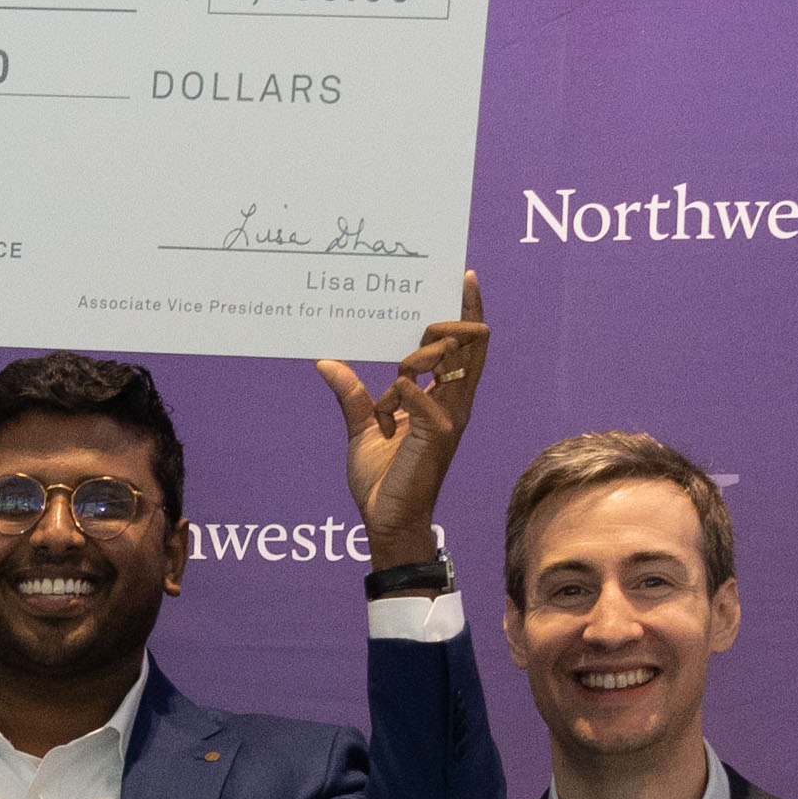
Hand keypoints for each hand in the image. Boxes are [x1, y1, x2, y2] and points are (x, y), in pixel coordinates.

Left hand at [314, 266, 492, 564]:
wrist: (386, 520)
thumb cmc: (383, 479)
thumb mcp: (361, 427)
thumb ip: (352, 394)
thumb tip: (326, 361)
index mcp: (443, 398)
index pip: (466, 346)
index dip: (467, 311)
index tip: (465, 278)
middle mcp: (455, 403)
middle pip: (471, 343)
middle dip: (451, 321)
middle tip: (421, 319)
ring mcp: (450, 416)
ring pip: (448, 359)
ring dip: (416, 358)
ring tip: (394, 378)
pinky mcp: (438, 433)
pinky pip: (417, 392)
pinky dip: (394, 395)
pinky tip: (385, 420)